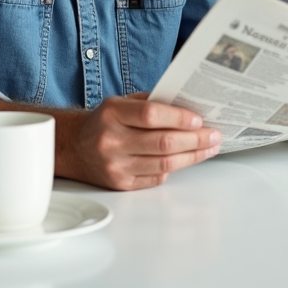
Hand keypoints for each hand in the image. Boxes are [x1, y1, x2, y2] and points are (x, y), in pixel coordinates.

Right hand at [58, 94, 221, 190]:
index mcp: (112, 114)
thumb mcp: (121, 103)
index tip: (199, 120)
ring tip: (208, 149)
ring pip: (164, 163)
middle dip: (195, 140)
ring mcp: (116, 165)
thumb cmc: (104, 122)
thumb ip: (151, 104)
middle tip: (214, 136)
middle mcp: (112, 140)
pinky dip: (174, 168)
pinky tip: (186, 159)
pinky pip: (156, 177)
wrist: (74, 147)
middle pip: (163, 143)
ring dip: (192, 156)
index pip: (152, 115)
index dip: (179, 118)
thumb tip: (189, 109)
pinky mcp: (121, 184)